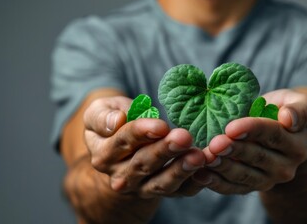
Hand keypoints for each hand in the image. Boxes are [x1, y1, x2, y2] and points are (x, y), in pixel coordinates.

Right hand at [83, 96, 205, 198]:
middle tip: (184, 137)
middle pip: (144, 164)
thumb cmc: (115, 121)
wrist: (122, 149)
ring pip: (162, 182)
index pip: (122, 142)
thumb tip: (116, 121)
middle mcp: (121, 176)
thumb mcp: (99, 112)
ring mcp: (142, 188)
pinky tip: (207, 171)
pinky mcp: (163, 192)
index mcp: (104, 154)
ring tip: (199, 157)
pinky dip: (195, 183)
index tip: (161, 125)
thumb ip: (102, 116)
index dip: (142, 133)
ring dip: (181, 170)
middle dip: (165, 151)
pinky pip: (180, 191)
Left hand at [195, 89, 306, 193]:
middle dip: (234, 150)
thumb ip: (300, 109)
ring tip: (206, 157)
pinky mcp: (250, 188)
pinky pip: (232, 188)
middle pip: (257, 157)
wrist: (278, 135)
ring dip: (223, 167)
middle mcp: (286, 167)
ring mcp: (268, 180)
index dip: (252, 130)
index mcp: (298, 144)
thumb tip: (289, 118)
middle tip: (215, 143)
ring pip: (243, 175)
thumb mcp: (300, 103)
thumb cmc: (284, 111)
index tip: (232, 127)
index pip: (274, 135)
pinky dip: (215, 183)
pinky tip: (200, 175)